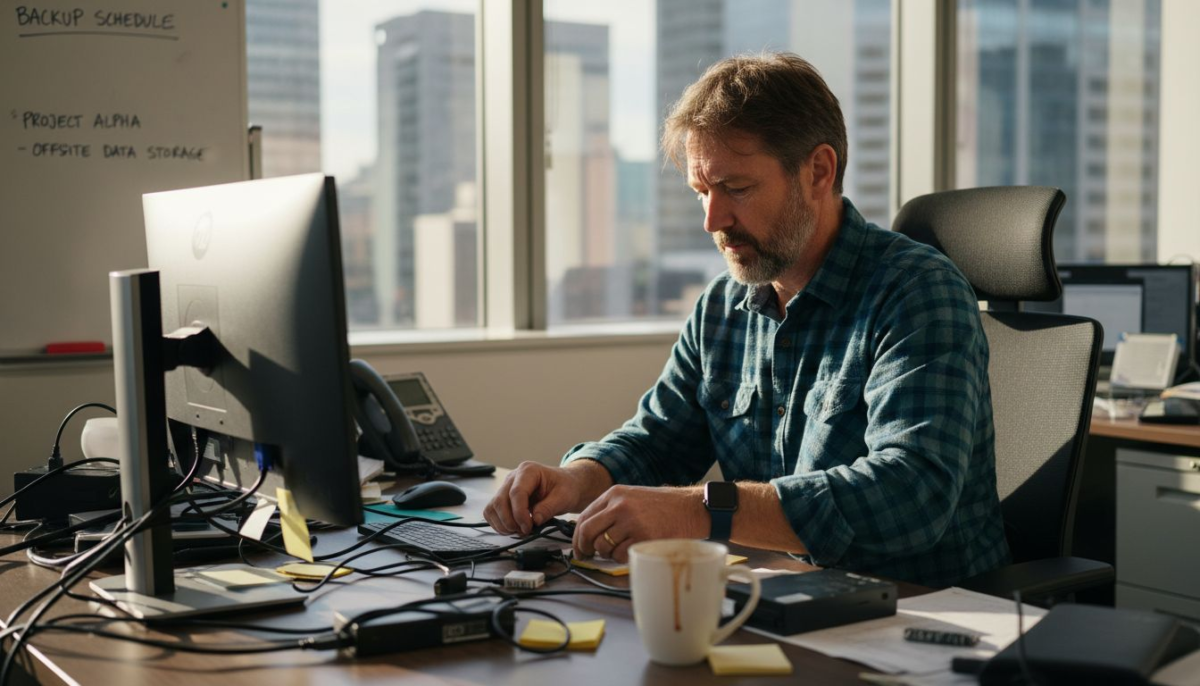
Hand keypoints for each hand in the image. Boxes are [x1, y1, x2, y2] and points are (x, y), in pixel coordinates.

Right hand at [483, 461, 608, 535]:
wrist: (566, 485)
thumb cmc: (566, 487)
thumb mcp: (564, 497)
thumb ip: (549, 508)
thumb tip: (534, 520)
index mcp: (528, 471)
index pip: (516, 493)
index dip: (520, 513)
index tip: (528, 527)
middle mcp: (513, 477)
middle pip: (500, 501)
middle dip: (510, 521)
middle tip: (525, 532)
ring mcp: (506, 487)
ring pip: (493, 507)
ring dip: (503, 524)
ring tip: (520, 531)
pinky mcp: (503, 498)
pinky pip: (492, 512)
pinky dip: (499, 524)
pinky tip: (514, 528)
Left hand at [573, 485, 706, 562]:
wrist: (690, 508)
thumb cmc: (663, 506)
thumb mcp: (632, 497)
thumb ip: (610, 511)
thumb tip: (587, 532)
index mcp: (614, 494)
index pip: (584, 518)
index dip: (577, 537)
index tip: (578, 548)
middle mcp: (620, 506)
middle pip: (588, 532)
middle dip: (584, 549)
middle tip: (588, 556)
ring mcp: (631, 521)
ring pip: (603, 547)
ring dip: (608, 554)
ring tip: (620, 550)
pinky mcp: (643, 537)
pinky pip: (621, 555)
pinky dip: (623, 558)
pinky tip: (633, 550)